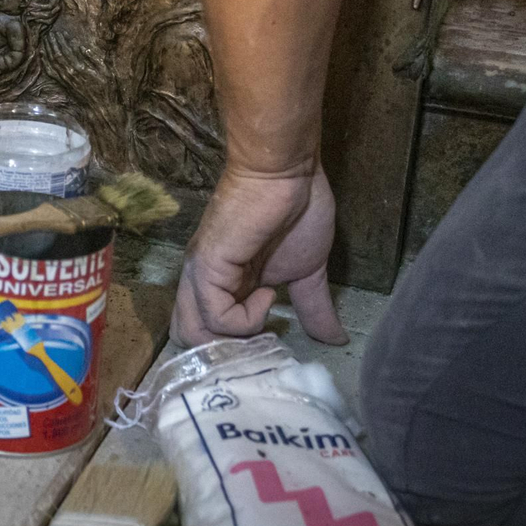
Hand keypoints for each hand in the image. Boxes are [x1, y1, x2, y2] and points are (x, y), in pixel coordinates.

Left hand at [172, 164, 346, 346]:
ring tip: (267, 319)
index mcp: (219, 285)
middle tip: (264, 339)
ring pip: (193, 334)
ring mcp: (200, 275)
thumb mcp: (306, 271)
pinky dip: (244, 320)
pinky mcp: (207, 267)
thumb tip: (336, 339)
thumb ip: (313, 306)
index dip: (232, 349)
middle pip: (189, 339)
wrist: (285, 172)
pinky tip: (268, 295)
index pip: (204, 335)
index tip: (270, 340)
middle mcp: (200, 283)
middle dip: (227, 353)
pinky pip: (214, 317)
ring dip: (236, 341)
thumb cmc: (293, 211)